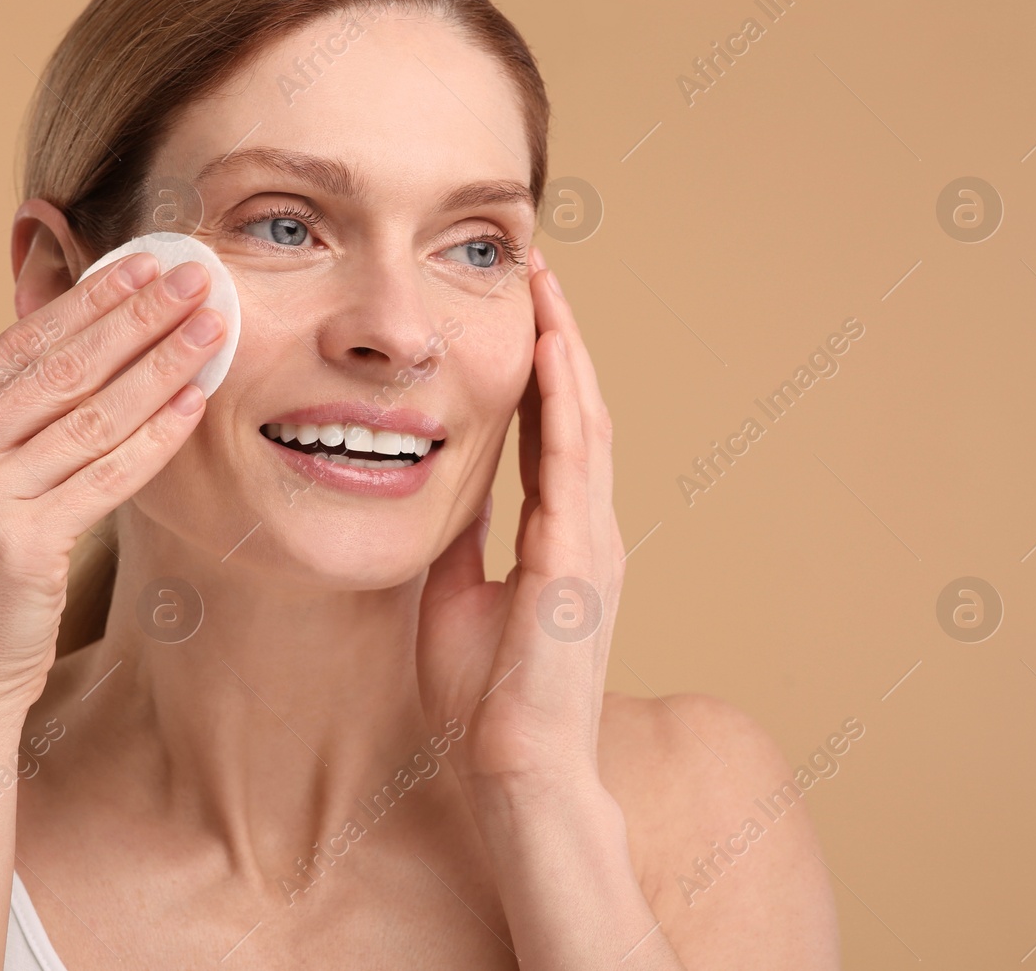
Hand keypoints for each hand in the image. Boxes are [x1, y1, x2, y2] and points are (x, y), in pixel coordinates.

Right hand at [0, 252, 227, 722]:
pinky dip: (156, 436)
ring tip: (211, 328)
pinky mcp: (15, 547)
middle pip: (54, 369)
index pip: (13, 349)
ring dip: (160, 364)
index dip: (86, 303)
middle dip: (133, 317)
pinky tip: (195, 402)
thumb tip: (72, 353)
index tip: (141, 267)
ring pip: (87, 416)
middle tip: (192, 276)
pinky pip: (104, 476)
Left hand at [416, 246, 622, 793]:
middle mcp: (587, 527)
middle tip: (536, 266)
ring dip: (563, 348)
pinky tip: (550, 351)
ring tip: (544, 284)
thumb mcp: (458, 596)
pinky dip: (565, 401)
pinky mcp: (580, 559)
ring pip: (583, 420)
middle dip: (555, 334)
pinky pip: (574, 462)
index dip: (538, 366)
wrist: (516, 769)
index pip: (553, 431)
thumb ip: (464, 539)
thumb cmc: (486, 697)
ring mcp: (592, 541)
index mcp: (561, 537)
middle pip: (576, 408)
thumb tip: (443, 491)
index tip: (518, 306)